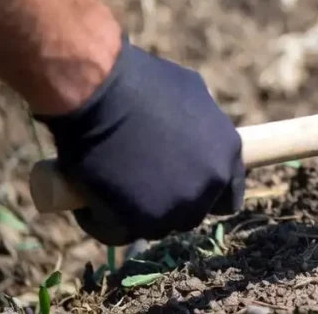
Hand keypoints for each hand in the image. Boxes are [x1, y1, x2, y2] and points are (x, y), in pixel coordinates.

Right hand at [35, 35, 244, 245]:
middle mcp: (208, 184)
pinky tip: (89, 201)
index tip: (183, 187)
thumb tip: (200, 135)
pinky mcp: (138, 222)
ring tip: (112, 186)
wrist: (99, 93)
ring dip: (136, 213)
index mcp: (227, 154)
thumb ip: (204, 124)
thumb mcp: (192, 93)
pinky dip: (102, 221)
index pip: (228, 195)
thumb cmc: (142, 83)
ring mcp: (175, 207)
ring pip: (157, 227)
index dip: (206, 194)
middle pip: (191, 213)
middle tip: (139, 183)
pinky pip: (118, 233)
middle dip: (169, 203)